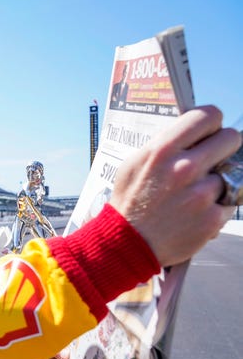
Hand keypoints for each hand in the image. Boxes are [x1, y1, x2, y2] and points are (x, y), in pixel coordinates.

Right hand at [110, 106, 241, 266]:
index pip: (208, 115)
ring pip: (232, 173)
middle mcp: (185, 168)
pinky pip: (231, 201)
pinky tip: (197, 211)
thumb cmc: (129, 201)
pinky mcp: (213, 218)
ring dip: (218, 181)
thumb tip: (191, 132)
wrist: (126, 243)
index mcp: (163, 150)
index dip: (211, 122)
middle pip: (232, 138)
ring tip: (195, 193)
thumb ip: (164, 144)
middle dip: (223, 147)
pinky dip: (218, 205)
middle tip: (212, 158)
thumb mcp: (134, 163)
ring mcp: (202, 194)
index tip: (209, 131)